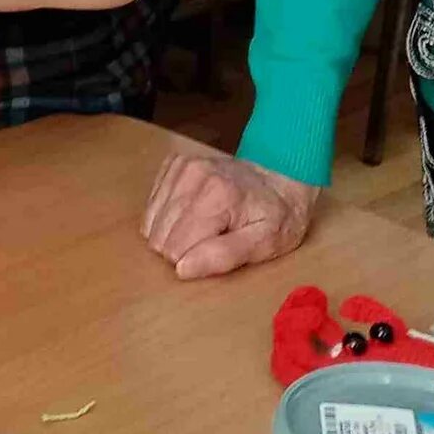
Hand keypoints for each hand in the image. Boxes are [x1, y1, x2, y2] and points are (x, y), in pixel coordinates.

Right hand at [143, 150, 321, 280]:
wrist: (283, 175)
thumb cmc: (278, 214)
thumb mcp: (266, 243)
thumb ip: (224, 256)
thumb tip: (182, 269)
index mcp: (217, 195)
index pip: (175, 249)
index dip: (193, 261)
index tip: (218, 251)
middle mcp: (193, 174)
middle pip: (160, 237)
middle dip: (182, 248)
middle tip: (214, 240)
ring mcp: (180, 166)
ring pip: (151, 223)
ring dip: (174, 233)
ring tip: (205, 226)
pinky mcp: (173, 164)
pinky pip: (152, 206)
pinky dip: (168, 216)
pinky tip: (194, 213)